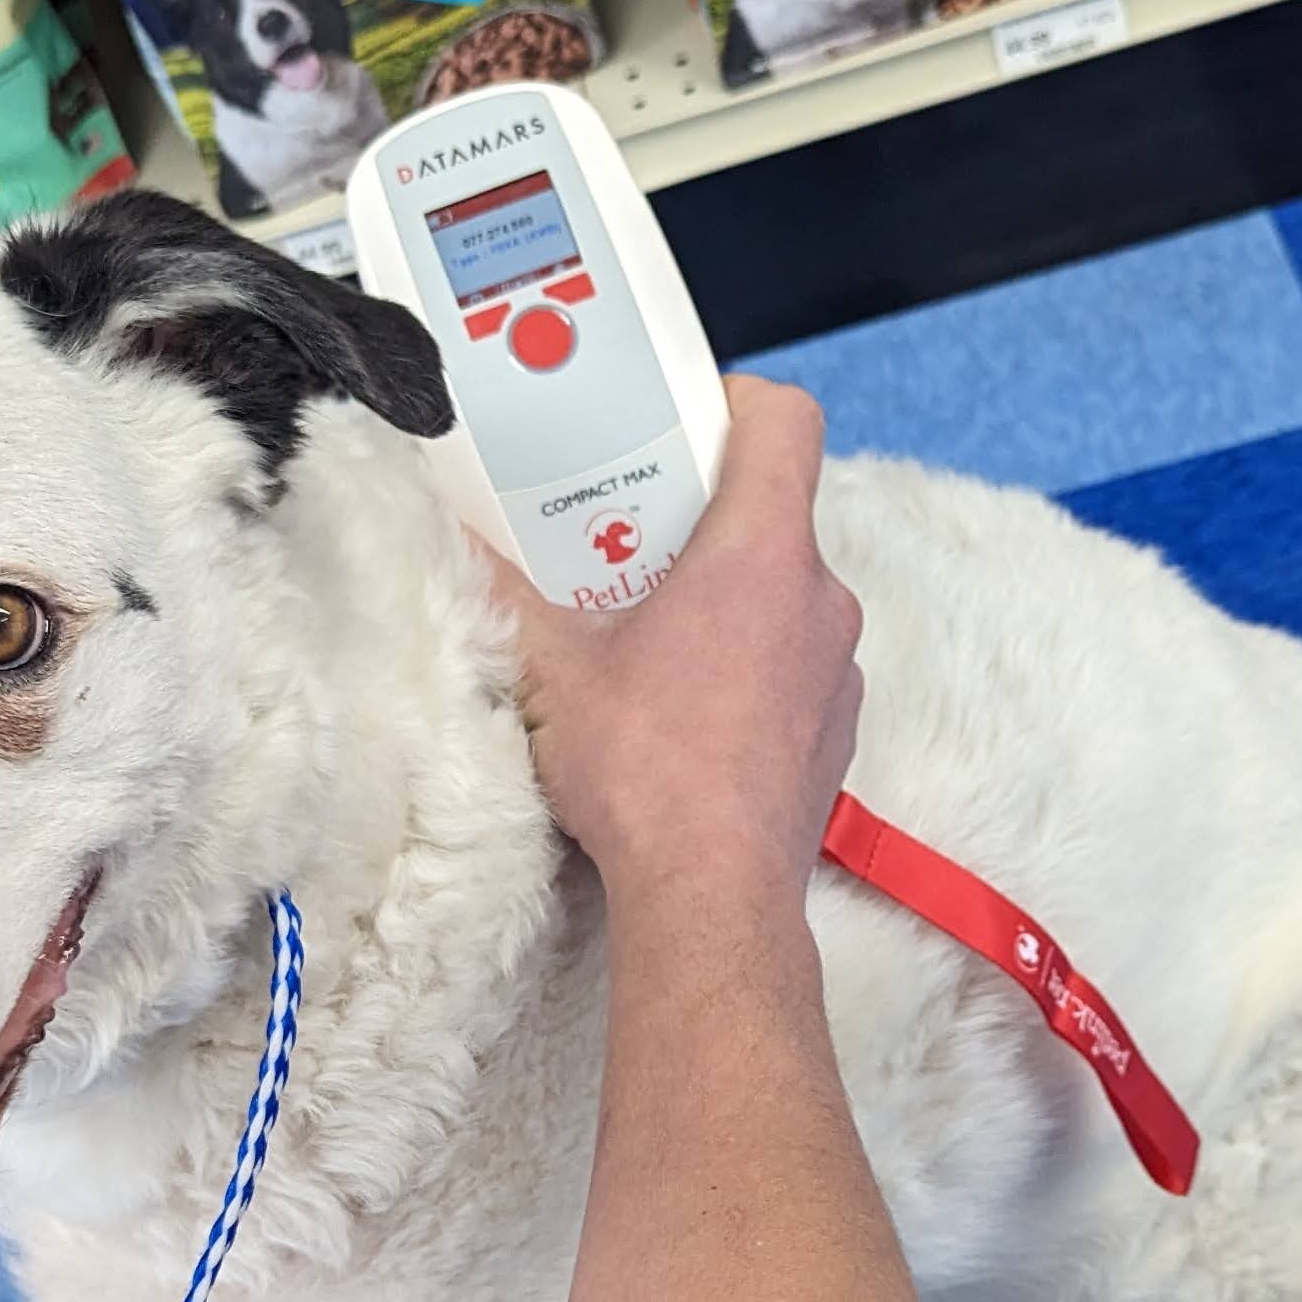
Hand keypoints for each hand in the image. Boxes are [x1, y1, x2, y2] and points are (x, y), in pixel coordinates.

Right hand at [486, 376, 863, 914]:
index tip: (681, 425)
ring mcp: (837, 667)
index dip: (736, 403)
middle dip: (697, 515)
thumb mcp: (554, 669)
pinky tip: (683, 703)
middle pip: (773, 509)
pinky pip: (795, 658)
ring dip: (723, 593)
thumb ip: (507, 591)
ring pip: (783, 590)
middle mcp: (819, 598)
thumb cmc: (646, 775)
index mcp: (761, 554)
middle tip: (624, 540)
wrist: (712, 897)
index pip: (785, 422)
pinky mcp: (834, 727)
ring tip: (645, 630)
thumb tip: (464, 542)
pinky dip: (747, 659)